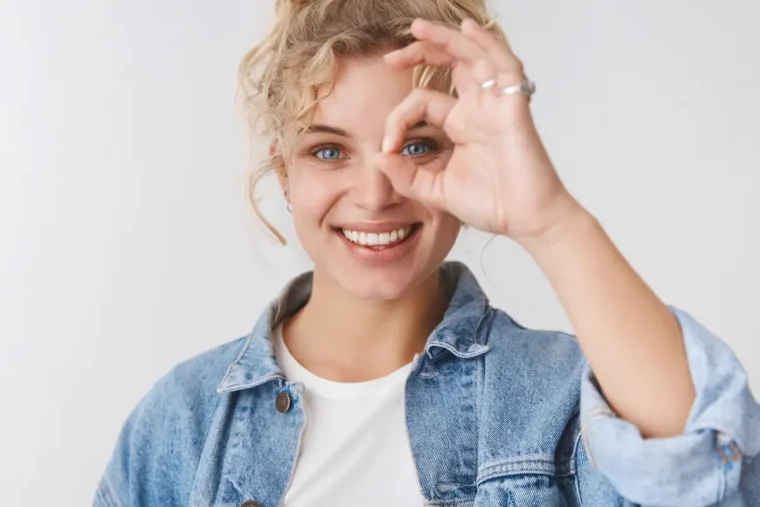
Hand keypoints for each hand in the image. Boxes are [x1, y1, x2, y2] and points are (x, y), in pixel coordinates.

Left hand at [380, 18, 580, 244]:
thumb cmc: (492, 205)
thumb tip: (376, 158)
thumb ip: (406, 176)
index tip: (386, 147)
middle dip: (421, 51)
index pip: (422, 101)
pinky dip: (488, 44)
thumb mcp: (436, 191)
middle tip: (391, 55)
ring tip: (419, 28)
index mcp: (461, 125)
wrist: (526, 220)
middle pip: (450, 63)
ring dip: (447, 38)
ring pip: (473, 56)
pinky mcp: (514, 107)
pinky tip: (469, 29)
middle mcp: (478, 109)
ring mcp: (496, 105)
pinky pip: (504, 66)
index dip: (398, 118)